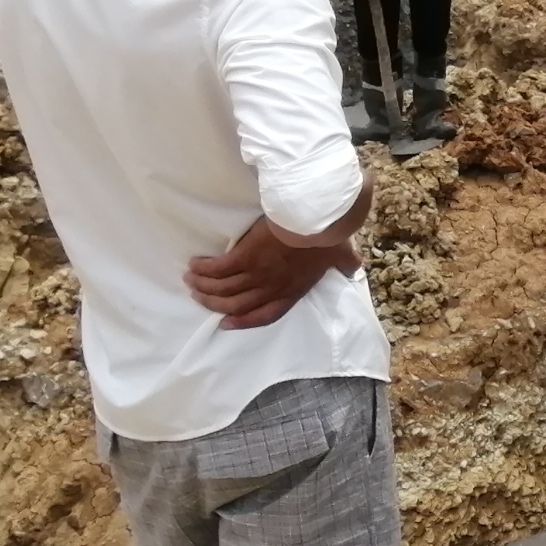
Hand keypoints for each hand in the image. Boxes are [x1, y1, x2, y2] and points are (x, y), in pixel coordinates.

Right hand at [185, 215, 363, 328]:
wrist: (316, 222)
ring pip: (223, 288)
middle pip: (236, 305)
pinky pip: (219, 269)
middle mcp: (271, 287)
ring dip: (204, 286)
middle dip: (214, 303)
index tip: (226, 323)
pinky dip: (205, 269)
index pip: (265, 315)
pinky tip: (194, 266)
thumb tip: (354, 268)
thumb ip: (345, 265)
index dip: (244, 322)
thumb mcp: (340, 255)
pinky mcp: (245, 256)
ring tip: (191, 280)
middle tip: (199, 296)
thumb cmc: (328, 237)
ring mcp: (257, 274)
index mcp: (292, 291)